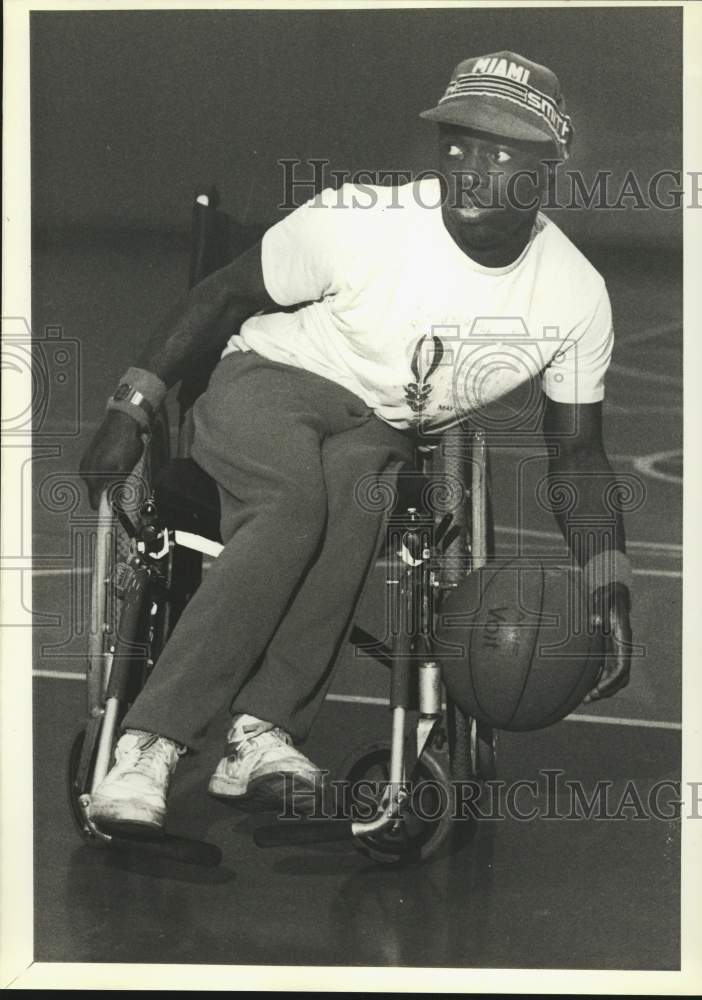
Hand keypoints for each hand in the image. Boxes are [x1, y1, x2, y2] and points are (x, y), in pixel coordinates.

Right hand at [79, 409, 144, 509]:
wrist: (123, 419)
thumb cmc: (125, 444)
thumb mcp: (125, 469)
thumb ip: (117, 488)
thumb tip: (114, 502)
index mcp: (92, 477)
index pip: (95, 503)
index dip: (104, 511)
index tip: (111, 518)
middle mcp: (85, 471)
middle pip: (97, 493)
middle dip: (110, 493)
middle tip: (124, 486)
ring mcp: (87, 462)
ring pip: (99, 481)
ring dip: (110, 481)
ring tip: (124, 469)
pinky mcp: (91, 455)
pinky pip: (99, 470)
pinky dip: (108, 471)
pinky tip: (119, 462)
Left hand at [583, 582, 632, 702]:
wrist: (612, 594)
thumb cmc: (606, 597)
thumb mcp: (602, 600)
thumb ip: (599, 610)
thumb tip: (595, 621)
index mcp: (623, 640)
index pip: (621, 668)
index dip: (610, 682)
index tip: (596, 690)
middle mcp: (622, 649)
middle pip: (619, 679)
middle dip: (605, 691)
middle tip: (587, 699)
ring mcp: (616, 651)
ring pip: (614, 678)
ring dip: (602, 689)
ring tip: (584, 699)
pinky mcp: (609, 651)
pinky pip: (606, 671)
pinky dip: (597, 681)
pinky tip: (583, 687)